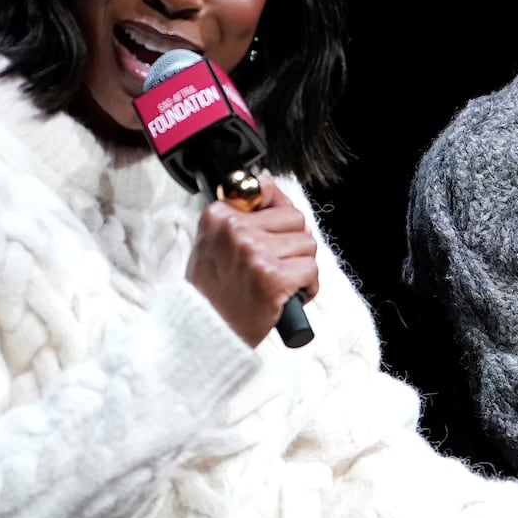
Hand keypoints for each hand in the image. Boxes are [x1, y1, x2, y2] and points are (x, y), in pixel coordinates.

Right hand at [186, 171, 319, 345]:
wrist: (205, 331)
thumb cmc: (213, 292)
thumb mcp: (215, 243)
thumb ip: (241, 216)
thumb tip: (269, 186)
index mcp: (218, 215)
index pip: (266, 191)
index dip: (277, 214)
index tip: (271, 232)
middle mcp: (235, 230)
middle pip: (295, 219)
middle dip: (292, 243)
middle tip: (272, 265)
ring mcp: (255, 252)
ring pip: (308, 244)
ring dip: (300, 266)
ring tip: (276, 282)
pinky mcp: (273, 277)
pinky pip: (311, 270)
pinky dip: (308, 287)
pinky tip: (287, 296)